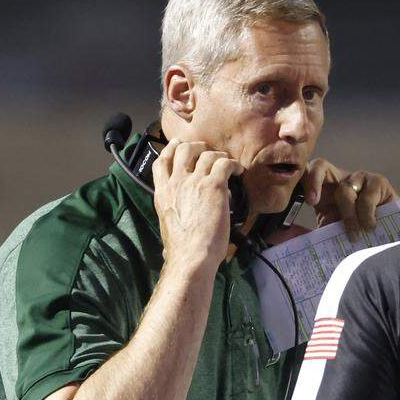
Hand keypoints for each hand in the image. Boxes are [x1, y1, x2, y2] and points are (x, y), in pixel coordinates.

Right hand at [152, 141, 243, 271]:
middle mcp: (176, 183)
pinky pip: (225, 164)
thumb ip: (175, 213)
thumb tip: (183, 221)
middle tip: (206, 149)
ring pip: (206, 154)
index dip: (170, 149)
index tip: (177, 144)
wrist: (191, 255)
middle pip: (183, 150)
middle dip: (195, 146)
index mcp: (162, 193)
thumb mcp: (169, 224)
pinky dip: (233, 164)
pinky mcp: (214, 186)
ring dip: (217, 155)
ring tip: (226, 160)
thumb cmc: (182, 249)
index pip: (161, 162)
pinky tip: (238, 170)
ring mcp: (194, 182)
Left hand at [303, 159, 397, 238]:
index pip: (309, 174)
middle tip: (314, 203)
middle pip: (321, 166)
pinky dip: (367, 214)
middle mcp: (341, 180)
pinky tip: (371, 227)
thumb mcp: (332, 235)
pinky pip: (367, 195)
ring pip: (345, 188)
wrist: (388, 245)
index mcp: (325, 191)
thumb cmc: (358, 239)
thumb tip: (286, 237)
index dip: (306, 181)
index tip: (310, 202)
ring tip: (354, 236)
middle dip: (314, 181)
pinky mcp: (379, 182)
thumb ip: (312, 234)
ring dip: (348, 215)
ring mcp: (360, 179)